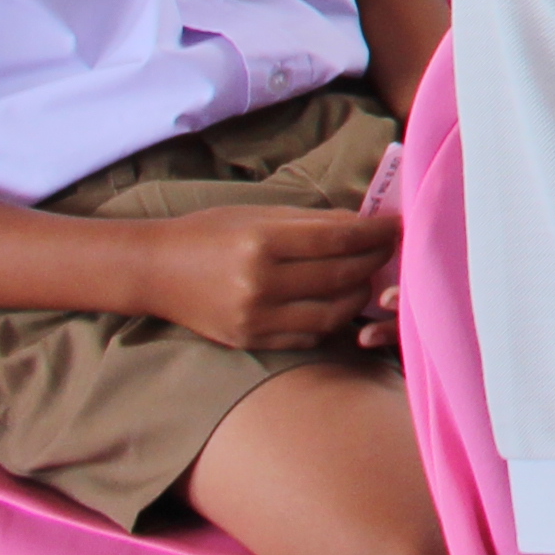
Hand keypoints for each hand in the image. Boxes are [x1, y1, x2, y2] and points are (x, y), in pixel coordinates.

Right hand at [124, 205, 398, 353]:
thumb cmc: (212, 232)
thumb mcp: (261, 214)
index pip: (341, 240)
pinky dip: (332, 319)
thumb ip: (315, 222)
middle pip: (342, 276)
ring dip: (359, 294)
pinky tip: (338, 301)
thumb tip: (366, 225)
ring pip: (333, 312)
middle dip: (375, 261)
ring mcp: (255, 317)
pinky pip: (310, 334)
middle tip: (389, 249)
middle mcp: (260, 283)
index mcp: (264, 242)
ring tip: (365, 276)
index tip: (398, 226)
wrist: (156, 270)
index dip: (377, 234)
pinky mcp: (251, 340)